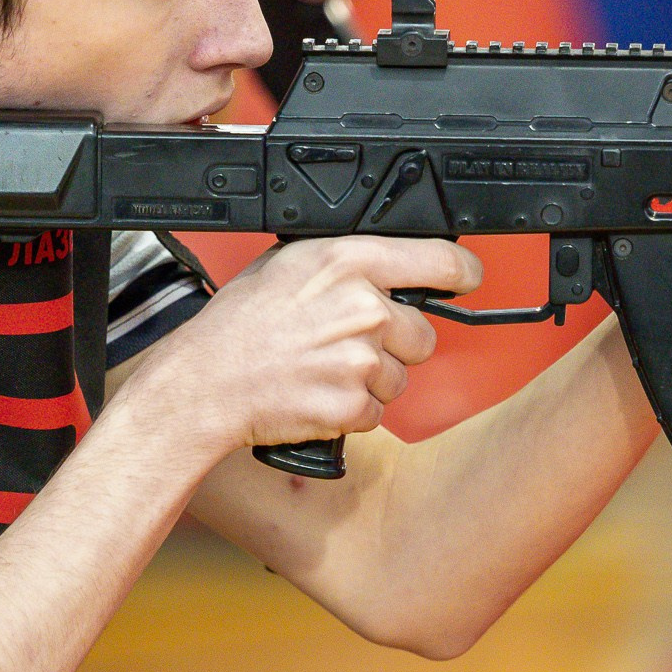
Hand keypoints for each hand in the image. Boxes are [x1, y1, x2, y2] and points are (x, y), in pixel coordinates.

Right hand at [123, 236, 483, 453]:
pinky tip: (317, 394)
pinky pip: (378, 411)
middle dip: (394, 344)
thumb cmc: (238, 327)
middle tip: (345, 345)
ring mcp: (362, 358)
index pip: (441, 260)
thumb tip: (387, 263)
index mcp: (348, 262)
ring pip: (401, 376)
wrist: (205, 384)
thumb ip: (344, 262)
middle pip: (423, 333)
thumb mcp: (287, 264)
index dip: (461, 272)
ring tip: (321, 370)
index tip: (466, 278)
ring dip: (371, 381)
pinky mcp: (355, 403)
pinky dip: (353, 410)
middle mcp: (363, 307)